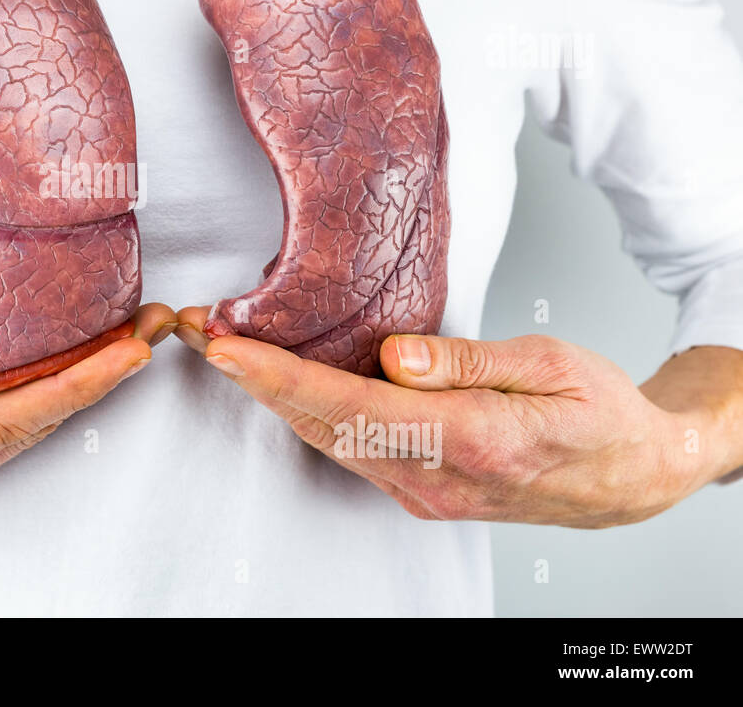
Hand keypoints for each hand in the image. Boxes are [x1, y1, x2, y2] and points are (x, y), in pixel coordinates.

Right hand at [0, 303, 174, 548]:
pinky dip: (27, 410)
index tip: (130, 347)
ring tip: (118, 349)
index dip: (75, 383)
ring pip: (11, 440)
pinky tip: (42, 384)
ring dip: (70, 394)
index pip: (3, 419)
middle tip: (152, 330)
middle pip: (26, 429)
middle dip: (97, 382)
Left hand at [175, 306, 739, 526]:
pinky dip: (304, 414)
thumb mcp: (549, 364)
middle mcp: (438, 477)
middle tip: (194, 330)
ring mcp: (425, 491)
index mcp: (475, 439)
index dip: (282, 379)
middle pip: (324, 426)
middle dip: (251, 380)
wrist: (629, 476)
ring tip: (218, 347)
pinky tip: (275, 382)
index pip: (355, 406)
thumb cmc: (599, 411)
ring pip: (328, 441)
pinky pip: (348, 450)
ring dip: (268, 396)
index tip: (226, 350)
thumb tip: (393, 355)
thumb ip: (465, 361)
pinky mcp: (419, 490)